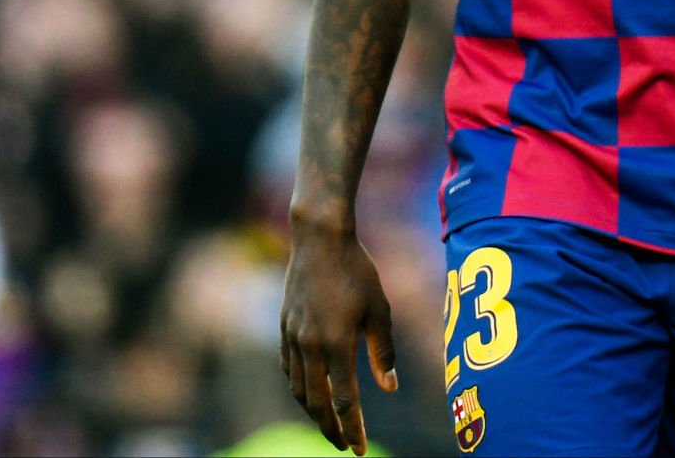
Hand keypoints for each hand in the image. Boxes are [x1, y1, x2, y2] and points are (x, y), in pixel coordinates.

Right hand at [280, 220, 398, 453]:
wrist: (319, 238)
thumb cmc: (357, 269)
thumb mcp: (379, 309)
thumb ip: (383, 351)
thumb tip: (390, 387)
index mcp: (337, 343)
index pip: (345, 400)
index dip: (353, 429)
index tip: (359, 450)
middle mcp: (310, 346)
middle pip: (317, 402)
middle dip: (330, 429)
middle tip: (343, 446)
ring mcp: (293, 337)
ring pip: (298, 389)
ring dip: (313, 410)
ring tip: (328, 422)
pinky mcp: (284, 327)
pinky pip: (288, 368)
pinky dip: (298, 386)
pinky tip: (308, 389)